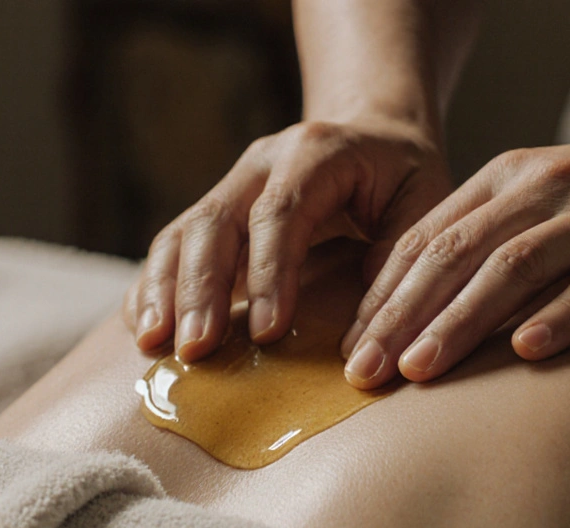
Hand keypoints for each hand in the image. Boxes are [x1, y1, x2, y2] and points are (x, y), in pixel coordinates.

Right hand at [123, 117, 452, 360]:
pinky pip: (170, 249)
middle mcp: (260, 164)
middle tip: (197, 349)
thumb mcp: (424, 200)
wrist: (373, 136)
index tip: (269, 333)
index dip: (271, 273)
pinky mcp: (214, 215)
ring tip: (154, 346)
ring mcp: (230, 187)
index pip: (282, 212)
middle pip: (215, 222)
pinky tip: (144, 333)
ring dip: (164, 292)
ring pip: (182, 234)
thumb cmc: (403, 177)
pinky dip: (152, 289)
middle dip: (201, 289)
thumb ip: (401, 255)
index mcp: (315, 152)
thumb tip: (368, 331)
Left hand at [339, 118, 569, 388]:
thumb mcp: (550, 197)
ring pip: (514, 269)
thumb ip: (497, 238)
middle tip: (362, 375)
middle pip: (456, 255)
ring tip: (419, 371)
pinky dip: (562, 315)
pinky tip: (528, 352)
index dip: (383, 295)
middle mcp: (545, 191)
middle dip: (401, 317)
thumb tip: (432, 310)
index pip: (427, 239)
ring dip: (460, 322)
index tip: (349, 348)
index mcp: (510, 178)